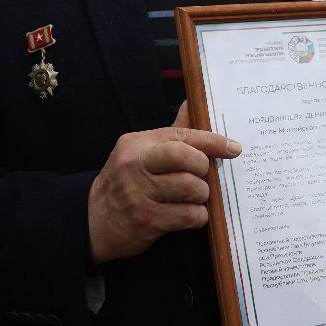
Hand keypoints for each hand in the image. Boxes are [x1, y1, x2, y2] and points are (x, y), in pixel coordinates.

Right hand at [88, 102, 241, 263]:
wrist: (92, 222)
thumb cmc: (124, 184)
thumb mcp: (140, 153)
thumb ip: (170, 134)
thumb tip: (191, 103)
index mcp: (138, 144)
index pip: (182, 136)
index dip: (212, 141)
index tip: (233, 148)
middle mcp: (136, 165)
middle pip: (186, 158)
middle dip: (204, 168)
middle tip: (203, 177)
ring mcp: (139, 193)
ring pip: (191, 188)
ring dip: (201, 195)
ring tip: (194, 198)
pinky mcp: (146, 220)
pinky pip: (188, 215)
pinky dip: (197, 216)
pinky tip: (189, 215)